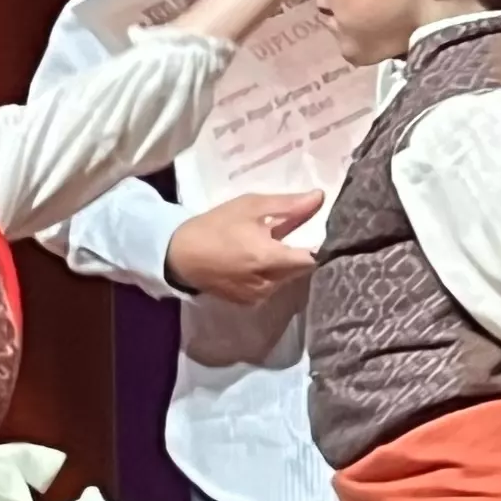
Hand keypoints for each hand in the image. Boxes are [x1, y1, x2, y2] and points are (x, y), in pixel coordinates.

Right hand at [165, 191, 320, 303]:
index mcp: (269, 258)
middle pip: (301, 270)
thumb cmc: (216, 226)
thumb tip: (320, 197)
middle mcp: (268, 283)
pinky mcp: (248, 303)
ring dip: (284, 265)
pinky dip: (270, 275)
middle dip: (297, 252)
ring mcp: (258, 297)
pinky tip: (254, 262)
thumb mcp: (251, 206)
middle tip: (284, 235)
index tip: (314, 233)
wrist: (180, 254)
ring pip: (287, 279)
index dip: (318, 245)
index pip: (312, 259)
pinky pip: (271, 288)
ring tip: (264, 247)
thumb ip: (289, 205)